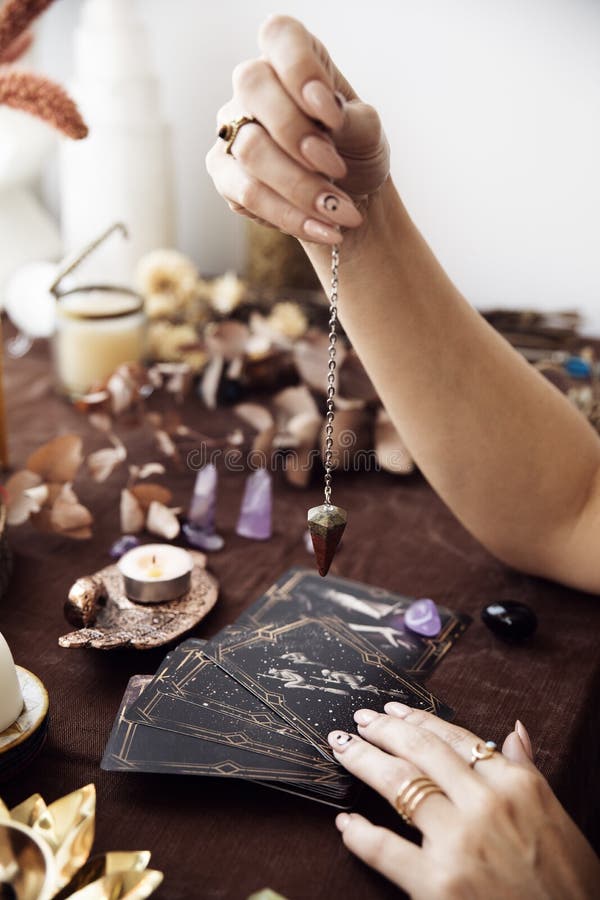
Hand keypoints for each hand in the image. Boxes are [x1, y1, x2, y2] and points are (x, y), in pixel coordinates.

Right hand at [206, 15, 389, 246]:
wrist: (347, 201)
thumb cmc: (355, 153)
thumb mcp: (367, 132)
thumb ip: (351, 118)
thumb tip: (326, 115)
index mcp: (292, 59)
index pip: (279, 36)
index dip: (299, 68)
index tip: (331, 112)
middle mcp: (253, 88)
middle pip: (253, 87)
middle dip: (299, 135)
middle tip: (338, 169)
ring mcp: (232, 129)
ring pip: (251, 150)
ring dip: (302, 188)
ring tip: (342, 213)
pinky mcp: (224, 174)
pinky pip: (248, 195)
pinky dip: (292, 216)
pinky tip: (325, 229)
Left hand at [328, 707, 599, 898]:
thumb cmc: (569, 881)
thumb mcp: (556, 817)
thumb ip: (528, 771)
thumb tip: (513, 732)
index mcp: (515, 784)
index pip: (455, 737)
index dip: (418, 720)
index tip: (393, 710)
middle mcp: (485, 803)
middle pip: (420, 751)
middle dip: (383, 729)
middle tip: (360, 719)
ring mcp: (459, 841)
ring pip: (398, 783)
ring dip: (363, 760)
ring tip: (343, 747)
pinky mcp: (438, 884)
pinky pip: (385, 848)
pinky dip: (359, 833)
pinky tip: (345, 822)